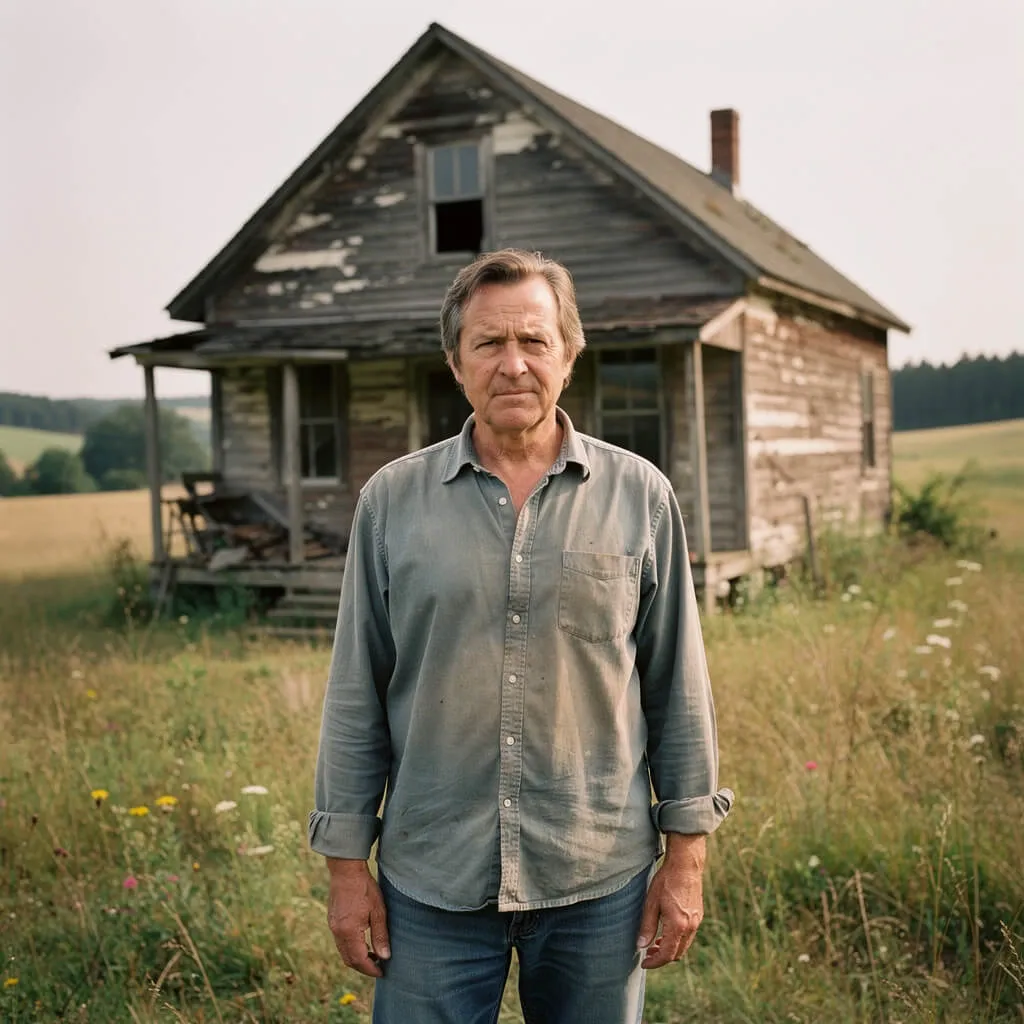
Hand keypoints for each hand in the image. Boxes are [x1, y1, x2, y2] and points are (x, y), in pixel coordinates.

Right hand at [326, 858, 390, 977]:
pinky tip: (363, 942)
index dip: (370, 969)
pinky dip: (351, 948)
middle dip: (363, 967)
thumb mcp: (378, 911)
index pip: (359, 960)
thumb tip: (385, 957)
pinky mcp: (332, 921)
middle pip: (349, 960)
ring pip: (343, 952)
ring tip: (373, 955)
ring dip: (357, 958)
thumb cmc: (365, 888)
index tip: (382, 972)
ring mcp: (333, 927)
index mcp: (349, 931)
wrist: (346, 870)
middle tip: (378, 967)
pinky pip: (340, 942)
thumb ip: (380, 935)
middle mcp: (338, 932)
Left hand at [636, 834, 705, 969]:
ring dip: (670, 949)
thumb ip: (647, 926)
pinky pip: (688, 936)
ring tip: (655, 943)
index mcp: (678, 925)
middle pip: (677, 954)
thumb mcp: (651, 903)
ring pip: (684, 946)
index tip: (644, 963)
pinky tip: (666, 931)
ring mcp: (696, 922)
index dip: (654, 962)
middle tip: (647, 953)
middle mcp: (690, 927)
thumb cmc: (666, 881)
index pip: (667, 954)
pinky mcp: (698, 916)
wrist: (685, 865)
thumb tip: (641, 946)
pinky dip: (677, 940)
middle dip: (662, 958)